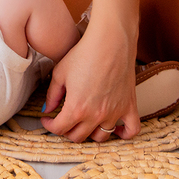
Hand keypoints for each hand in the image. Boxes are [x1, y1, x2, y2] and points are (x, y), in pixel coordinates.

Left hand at [40, 26, 139, 141]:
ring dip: (90, 133)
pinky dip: (123, 133)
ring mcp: (115, 112)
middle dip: (66, 130)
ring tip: (85, 123)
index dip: (49, 125)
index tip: (47, 119)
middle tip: (63, 120)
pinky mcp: (129, 106)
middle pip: (78, 136)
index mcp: (76, 108)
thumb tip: (47, 109)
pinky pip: (131, 130)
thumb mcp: (60, 73)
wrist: (110, 41)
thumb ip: (53, 95)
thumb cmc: (84, 53)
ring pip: (100, 137)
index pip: (59, 129)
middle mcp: (96, 115)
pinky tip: (115, 128)